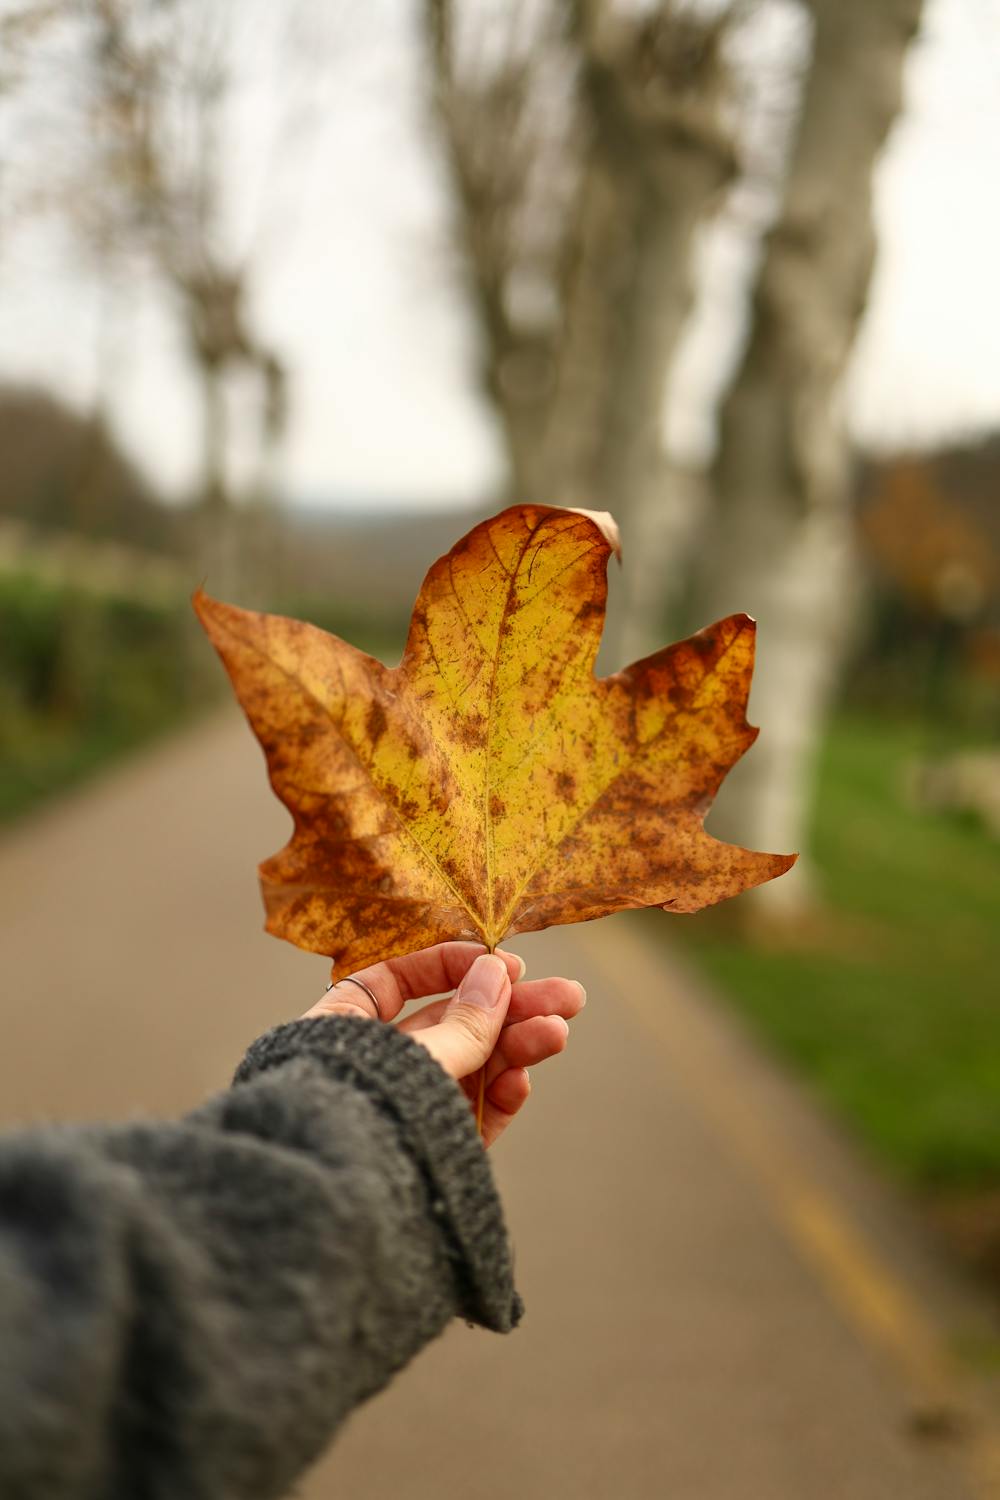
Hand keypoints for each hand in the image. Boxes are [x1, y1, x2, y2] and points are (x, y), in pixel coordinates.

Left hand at [303, 941, 584, 1146]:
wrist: (333, 1213)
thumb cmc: (357, 1117)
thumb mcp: (415, 1059)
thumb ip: (462, 1023)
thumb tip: (497, 974)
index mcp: (343, 1029)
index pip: (397, 981)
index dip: (450, 966)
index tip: (501, 964)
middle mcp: (374, 1065)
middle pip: (450, 1023)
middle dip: (510, 1009)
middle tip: (568, 996)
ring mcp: (404, 1108)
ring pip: (469, 1067)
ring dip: (515, 1047)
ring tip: (558, 1033)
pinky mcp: (428, 1149)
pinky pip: (467, 1115)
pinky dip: (496, 1097)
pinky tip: (521, 1081)